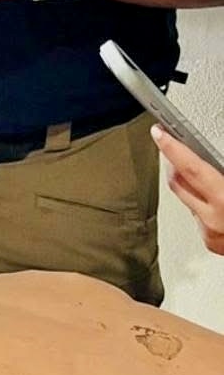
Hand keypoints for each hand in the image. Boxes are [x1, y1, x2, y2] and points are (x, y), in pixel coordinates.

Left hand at [153, 125, 223, 255]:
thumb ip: (223, 169)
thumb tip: (216, 158)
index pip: (190, 167)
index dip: (172, 147)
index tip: (158, 133)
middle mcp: (213, 217)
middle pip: (178, 181)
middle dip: (172, 161)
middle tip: (172, 145)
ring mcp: (209, 232)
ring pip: (186, 198)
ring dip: (187, 182)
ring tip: (194, 169)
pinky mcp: (209, 241)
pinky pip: (197, 214)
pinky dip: (201, 203)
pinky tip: (212, 197)